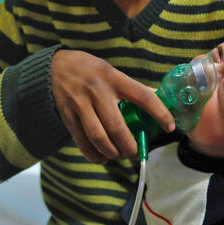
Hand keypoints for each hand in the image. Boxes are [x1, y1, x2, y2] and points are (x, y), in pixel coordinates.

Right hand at [50, 49, 174, 162]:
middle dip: (130, 146)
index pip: (143, 96)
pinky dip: (94, 155)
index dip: (159, 113)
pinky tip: (102, 157)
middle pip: (117, 127)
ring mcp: (81, 105)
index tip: (170, 126)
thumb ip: (130, 86)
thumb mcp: (111, 71)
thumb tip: (156, 97)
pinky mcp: (68, 117)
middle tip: (135, 152)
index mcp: (114, 78)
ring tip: (119, 154)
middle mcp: (98, 92)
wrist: (53, 67)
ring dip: (112, 152)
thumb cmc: (89, 70)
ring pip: (99, 138)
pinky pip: (82, 142)